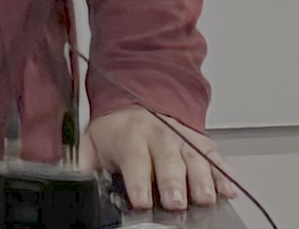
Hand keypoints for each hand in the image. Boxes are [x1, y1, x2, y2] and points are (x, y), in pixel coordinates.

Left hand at [77, 105, 238, 212]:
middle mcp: (159, 135)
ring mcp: (182, 137)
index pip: (135, 160)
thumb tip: (69, 183)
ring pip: (195, 158)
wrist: (140, 96)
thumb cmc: (116, 129)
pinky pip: (215, 156)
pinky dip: (224, 173)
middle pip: (169, 161)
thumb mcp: (92, 143)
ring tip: (206, 198)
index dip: (139, 182)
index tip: (143, 200)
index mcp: (130, 137)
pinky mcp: (200, 140)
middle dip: (174, 182)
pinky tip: (229, 189)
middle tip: (177, 203)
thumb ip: (83, 166)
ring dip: (202, 179)